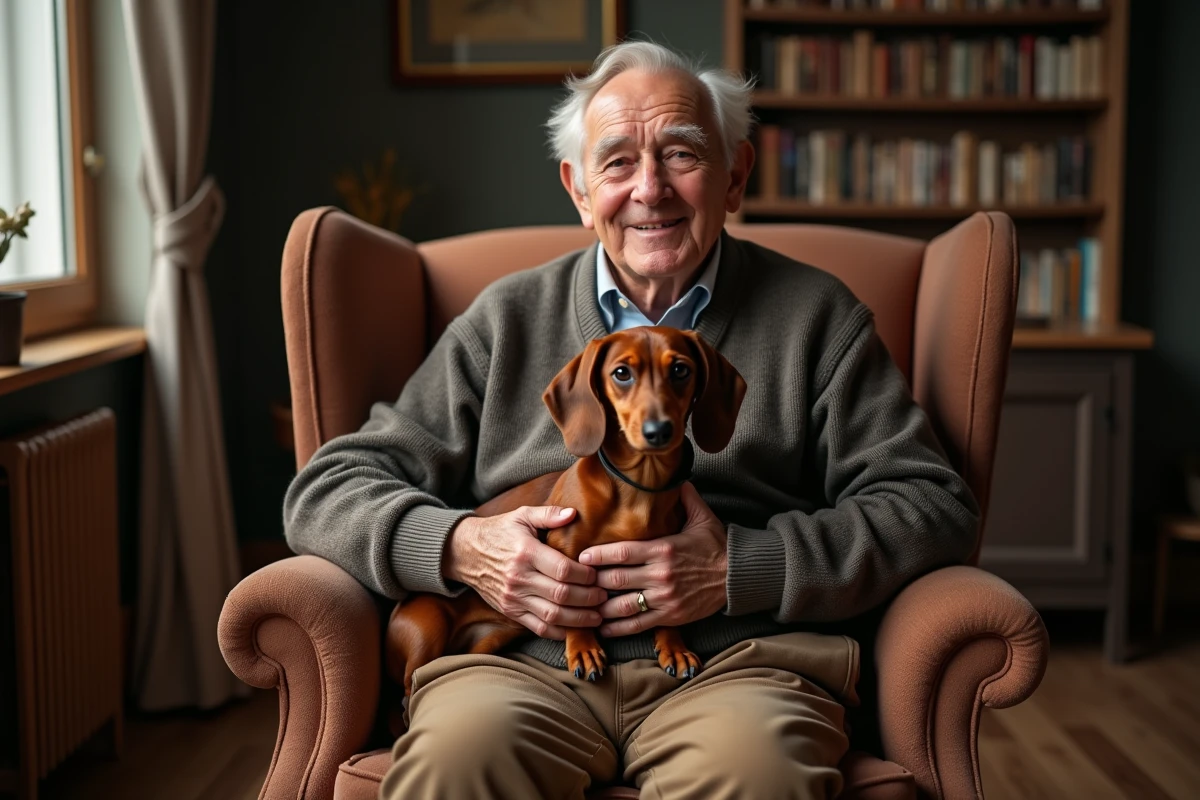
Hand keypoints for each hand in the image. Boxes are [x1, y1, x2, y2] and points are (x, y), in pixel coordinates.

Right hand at [444, 506, 605, 639]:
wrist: (465, 553)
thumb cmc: (499, 532)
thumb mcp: (522, 515)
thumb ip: (549, 514)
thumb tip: (574, 513)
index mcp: (526, 553)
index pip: (563, 570)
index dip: (586, 576)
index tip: (599, 574)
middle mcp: (519, 578)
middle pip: (561, 595)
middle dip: (589, 598)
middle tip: (605, 596)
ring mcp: (514, 598)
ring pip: (553, 616)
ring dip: (579, 619)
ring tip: (598, 615)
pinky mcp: (510, 612)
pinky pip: (538, 628)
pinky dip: (560, 632)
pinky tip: (577, 628)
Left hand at [579, 482, 726, 636]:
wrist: (738, 576)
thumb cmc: (717, 546)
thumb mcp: (703, 517)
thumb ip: (685, 498)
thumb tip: (675, 477)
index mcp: (663, 549)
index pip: (622, 552)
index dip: (598, 555)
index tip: (582, 556)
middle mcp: (660, 575)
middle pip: (616, 579)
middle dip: (593, 580)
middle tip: (576, 580)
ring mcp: (664, 598)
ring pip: (623, 605)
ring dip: (601, 606)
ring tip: (584, 604)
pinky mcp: (670, 616)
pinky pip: (638, 624)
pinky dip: (618, 628)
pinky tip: (602, 627)